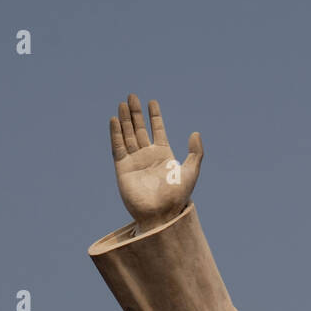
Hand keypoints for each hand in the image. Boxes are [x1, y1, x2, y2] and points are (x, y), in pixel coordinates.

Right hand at [110, 94, 202, 232]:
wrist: (161, 214)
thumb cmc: (177, 196)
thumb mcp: (191, 172)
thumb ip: (195, 152)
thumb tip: (196, 133)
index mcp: (164, 155)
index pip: (158, 131)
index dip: (155, 117)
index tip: (152, 102)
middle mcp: (148, 156)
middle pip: (140, 129)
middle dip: (136, 113)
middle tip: (132, 96)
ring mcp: (134, 161)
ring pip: (128, 135)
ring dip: (125, 119)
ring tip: (123, 103)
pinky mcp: (123, 168)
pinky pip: (118, 147)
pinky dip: (116, 133)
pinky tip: (115, 120)